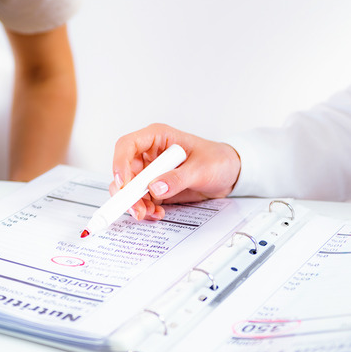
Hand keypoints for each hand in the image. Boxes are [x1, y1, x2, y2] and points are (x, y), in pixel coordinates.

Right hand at [110, 123, 240, 220]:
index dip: (120, 163)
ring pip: (129, 188)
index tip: (124, 183)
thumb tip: (154, 187)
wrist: (231, 175)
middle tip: (135, 208)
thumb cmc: (218, 160)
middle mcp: (149, 154)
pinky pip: (141, 199)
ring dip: (135, 203)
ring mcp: (151, 171)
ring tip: (149, 213)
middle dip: (126, 192)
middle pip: (124, 171)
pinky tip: (157, 213)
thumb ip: (178, 178)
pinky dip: (145, 208)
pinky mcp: (155, 187)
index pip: (127, 145)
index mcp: (158, 138)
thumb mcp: (202, 168)